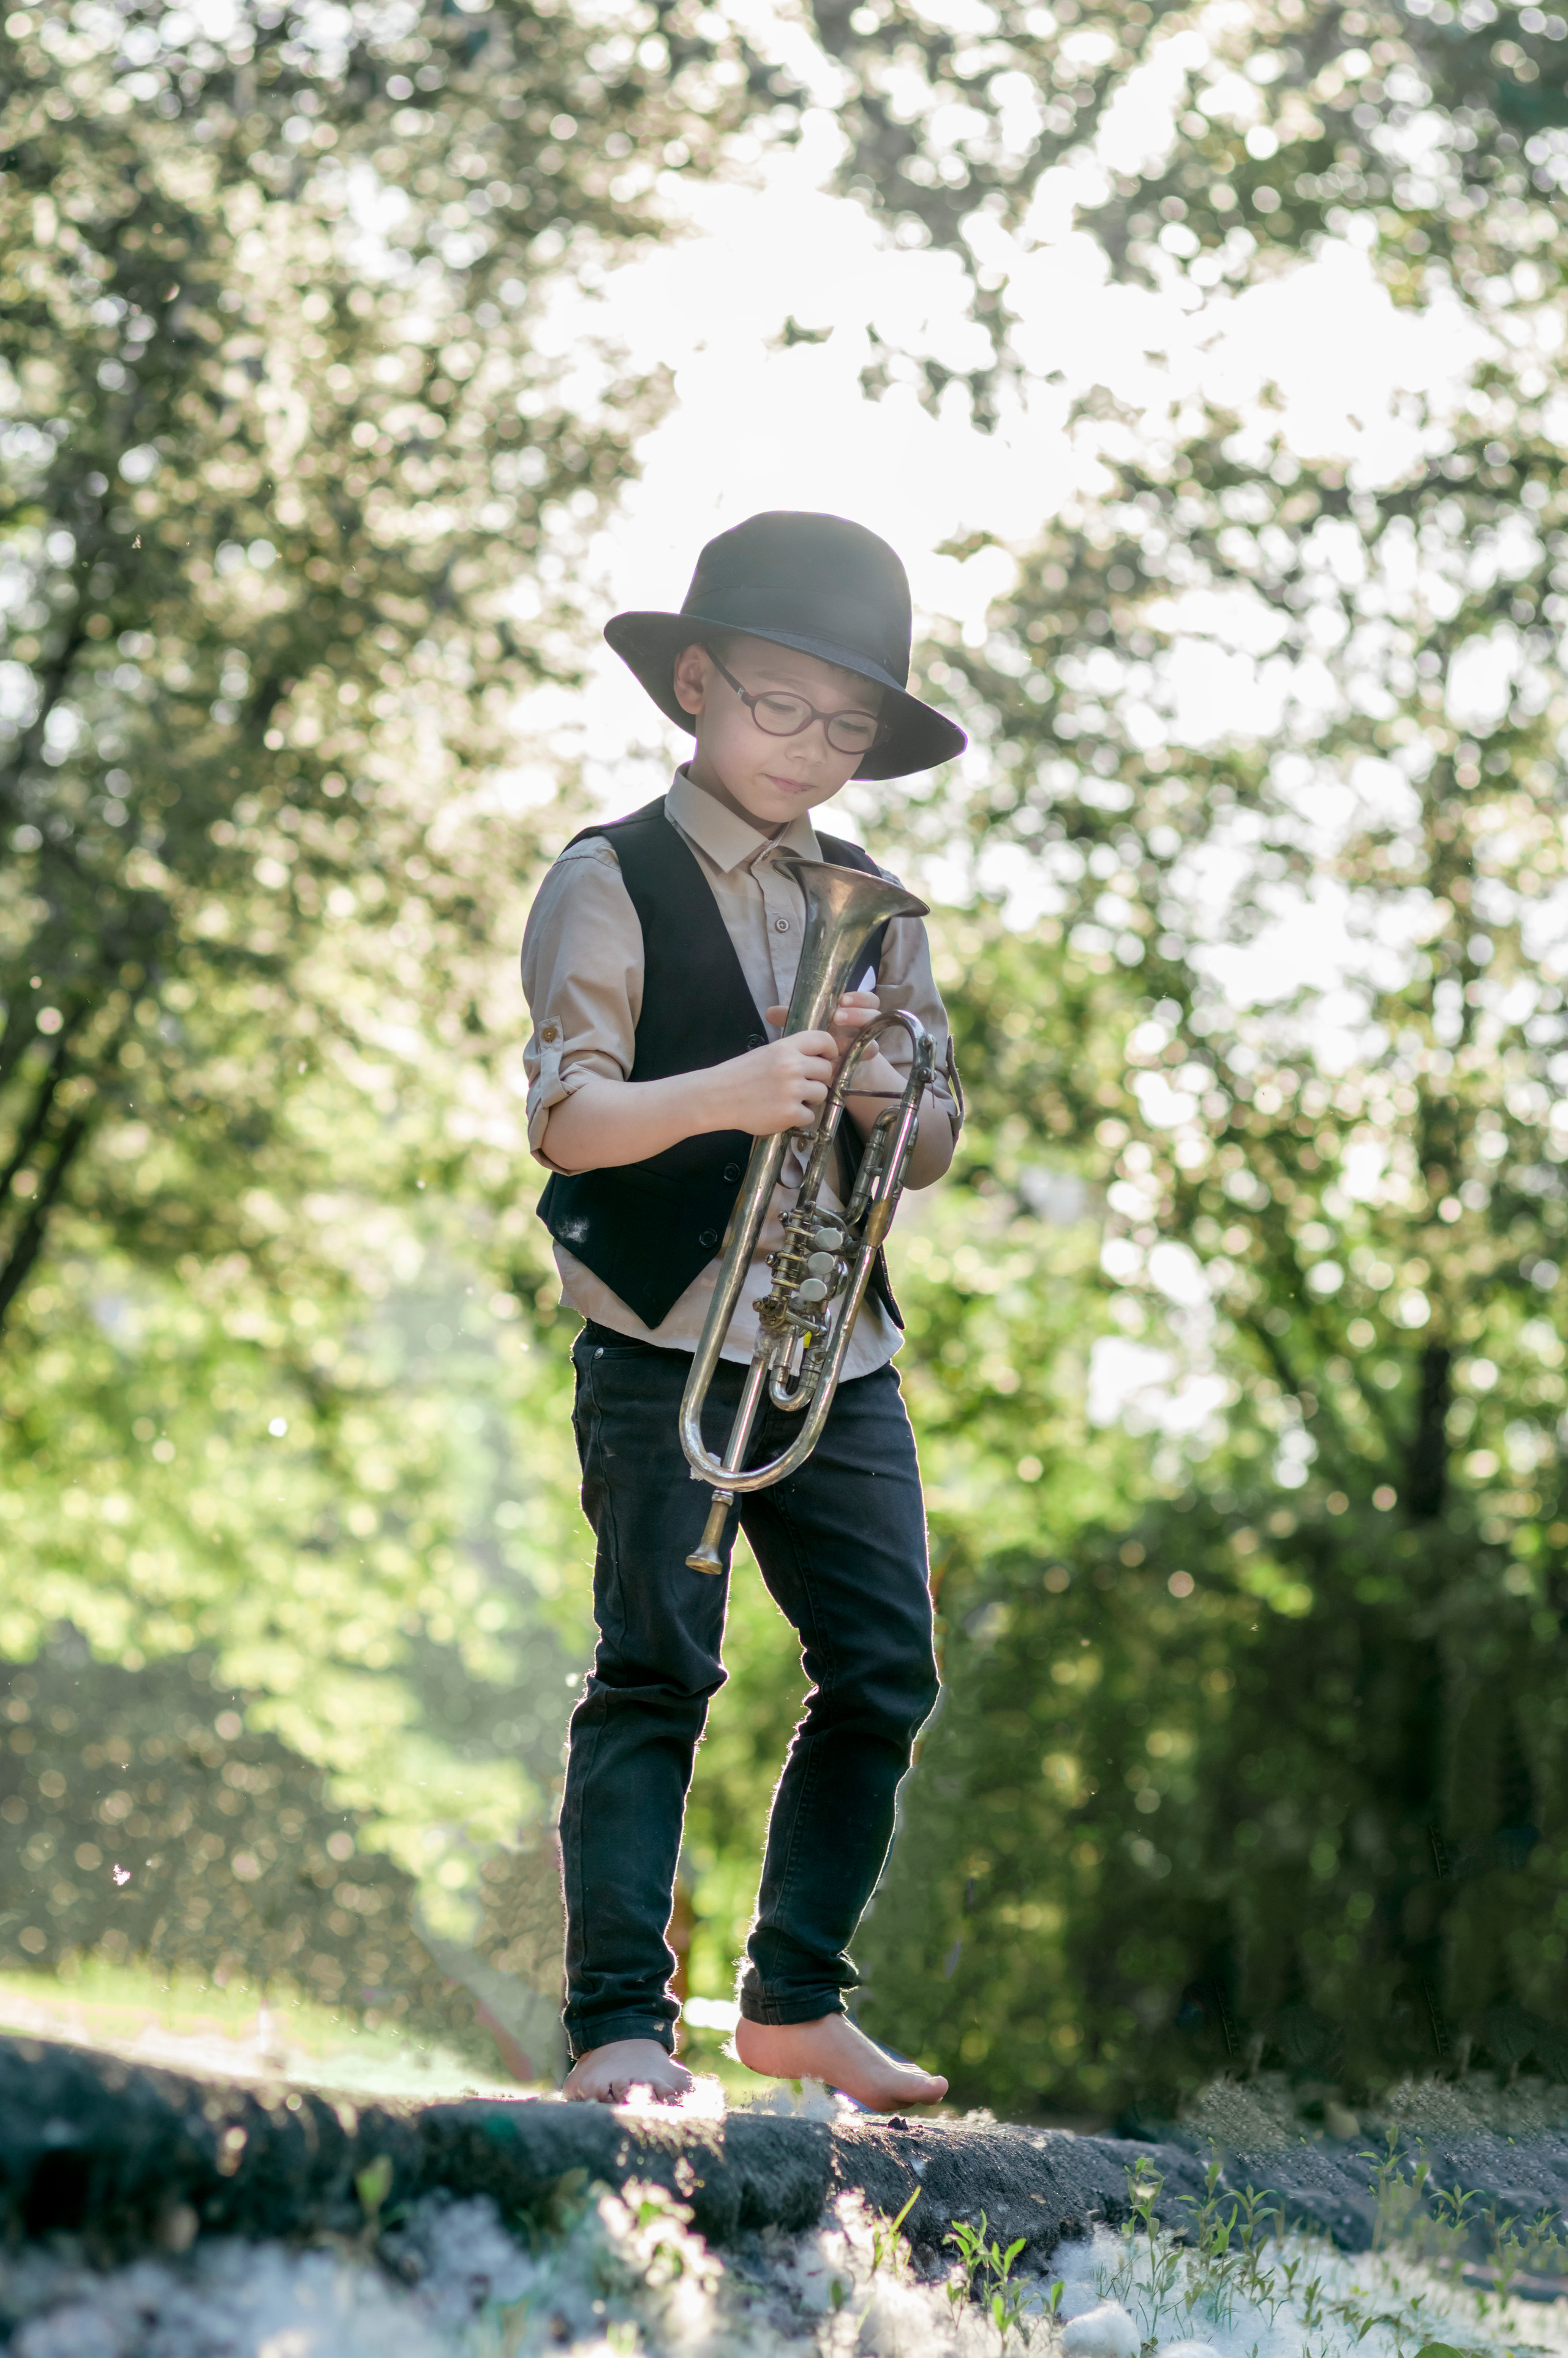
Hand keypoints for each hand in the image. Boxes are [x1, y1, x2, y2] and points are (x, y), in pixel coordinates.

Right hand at [712, 1029, 837, 1135]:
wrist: (717, 1097)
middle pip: (827, 1070)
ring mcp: (793, 1091)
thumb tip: (817, 1058)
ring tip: (790, 1099)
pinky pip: (810, 1115)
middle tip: (802, 1085)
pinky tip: (782, 1112)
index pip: (823, 1040)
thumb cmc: (738, 1075)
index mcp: (786, 1048)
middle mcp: (793, 1066)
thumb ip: (790, 1053)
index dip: (831, 1049)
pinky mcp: (790, 1114)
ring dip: (810, 1098)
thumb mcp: (765, 1053)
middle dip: (818, 1078)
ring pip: (822, 1094)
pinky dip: (799, 1117)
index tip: (828, 1057)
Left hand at [764, 991, 878, 1067]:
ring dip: (860, 1027)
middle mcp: (861, 1025)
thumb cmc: (819, 1049)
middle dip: (857, 1011)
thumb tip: (769, 1012)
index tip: (841, 999)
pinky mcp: (867, 1058)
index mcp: (849, 1013)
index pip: (864, 999)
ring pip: (874, 1028)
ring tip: (842, 1031)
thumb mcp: (806, 1032)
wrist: (834, 1076)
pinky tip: (853, 1052)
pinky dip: (865, 1049)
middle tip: (837, 1016)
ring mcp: (866, 1041)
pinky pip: (872, 1050)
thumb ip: (792, 1019)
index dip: (858, 998)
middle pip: (873, 1011)